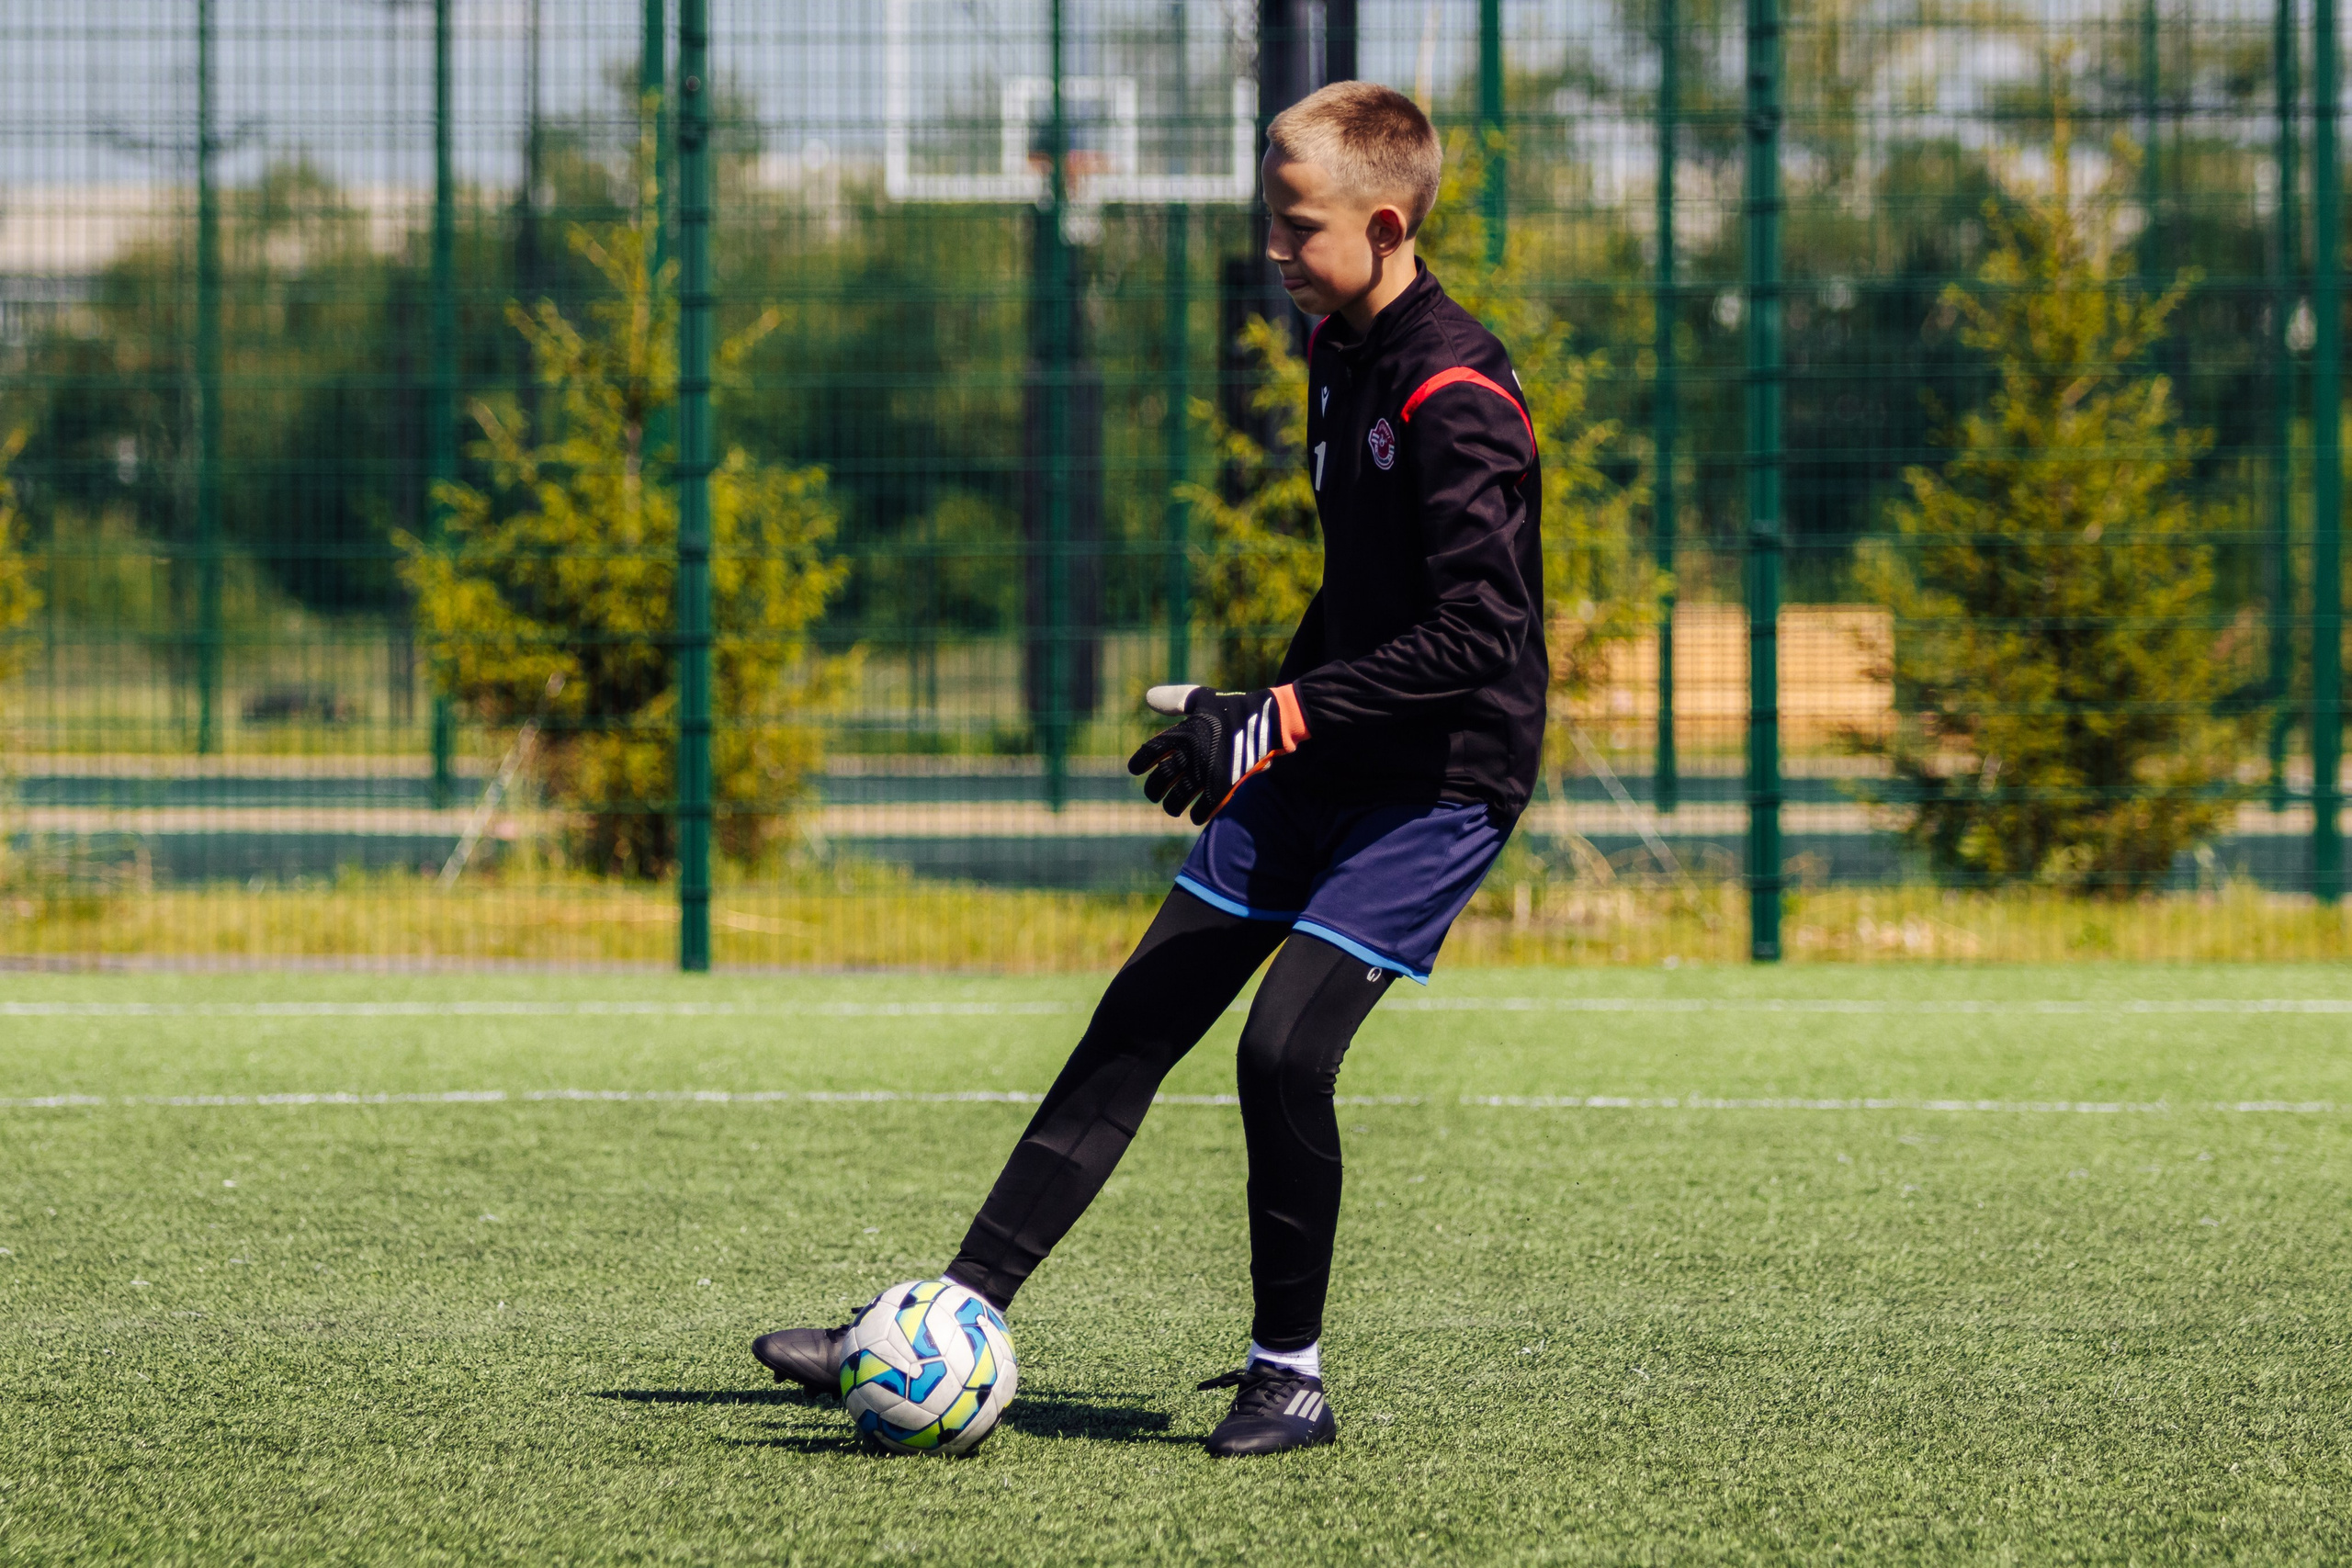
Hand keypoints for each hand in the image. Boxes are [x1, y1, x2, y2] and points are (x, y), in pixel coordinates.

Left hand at [1127, 684, 1305, 825]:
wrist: (1266, 720)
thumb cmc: (1232, 707)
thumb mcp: (1202, 698)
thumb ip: (1175, 700)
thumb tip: (1148, 698)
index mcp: (1182, 733)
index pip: (1150, 752)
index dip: (1139, 763)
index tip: (1134, 770)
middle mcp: (1190, 753)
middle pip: (1161, 779)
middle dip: (1154, 790)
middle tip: (1154, 795)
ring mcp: (1206, 771)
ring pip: (1178, 798)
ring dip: (1173, 806)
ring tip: (1173, 808)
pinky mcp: (1223, 785)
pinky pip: (1204, 808)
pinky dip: (1197, 815)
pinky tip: (1196, 817)